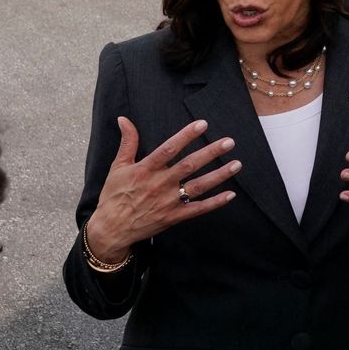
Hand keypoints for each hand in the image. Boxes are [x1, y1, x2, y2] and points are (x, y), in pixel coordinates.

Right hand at [84, 117, 239, 263]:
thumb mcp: (118, 167)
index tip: (202, 124)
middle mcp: (160, 184)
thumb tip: (124, 119)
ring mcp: (168, 202)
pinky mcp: (174, 217)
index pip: (169, 149)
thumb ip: (127, 142)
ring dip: (219, 175)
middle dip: (211, 153)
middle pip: (189, 165)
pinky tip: (230, 195)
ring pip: (198, 186)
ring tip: (236, 164)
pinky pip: (198, 209)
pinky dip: (215, 203)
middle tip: (229, 142)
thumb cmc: (115, 195)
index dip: (186, 136)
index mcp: (146, 169)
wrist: (112, 229)